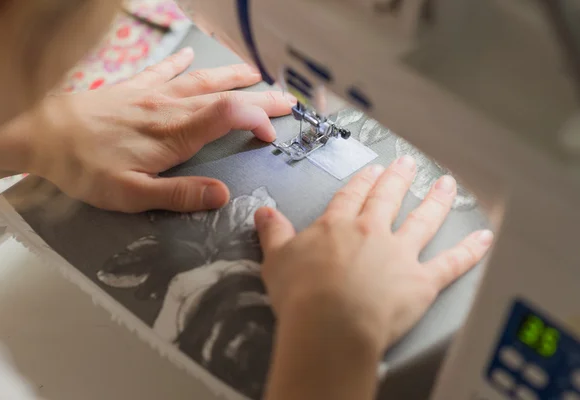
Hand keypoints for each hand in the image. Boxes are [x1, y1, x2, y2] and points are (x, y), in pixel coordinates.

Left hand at [26, 47, 294, 211]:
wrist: (42, 134)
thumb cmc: (86, 168)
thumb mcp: (132, 194)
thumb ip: (179, 194)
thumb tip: (222, 195)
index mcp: (175, 134)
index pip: (229, 116)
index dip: (257, 120)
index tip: (271, 136)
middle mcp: (169, 108)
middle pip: (224, 96)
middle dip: (260, 98)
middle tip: (287, 99)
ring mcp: (152, 94)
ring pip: (200, 80)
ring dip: (231, 77)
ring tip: (254, 74)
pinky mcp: (132, 89)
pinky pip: (162, 70)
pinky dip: (180, 63)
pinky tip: (190, 56)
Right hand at [254, 157, 492, 354]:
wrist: (330, 324)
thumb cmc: (302, 295)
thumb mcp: (276, 259)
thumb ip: (273, 232)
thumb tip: (262, 212)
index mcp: (338, 226)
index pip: (351, 196)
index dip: (362, 181)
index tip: (371, 170)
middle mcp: (373, 232)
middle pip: (388, 198)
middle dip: (398, 179)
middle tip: (407, 164)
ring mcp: (400, 254)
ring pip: (423, 220)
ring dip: (437, 200)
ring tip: (446, 184)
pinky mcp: (422, 281)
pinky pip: (451, 263)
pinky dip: (470, 251)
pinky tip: (484, 238)